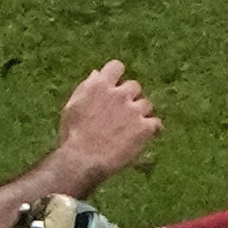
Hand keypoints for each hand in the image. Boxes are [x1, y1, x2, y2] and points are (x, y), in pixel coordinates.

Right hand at [53, 60, 161, 182]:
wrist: (82, 161)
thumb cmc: (72, 136)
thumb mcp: (72, 107)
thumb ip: (86, 88)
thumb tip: (97, 74)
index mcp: (99, 86)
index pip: (116, 66)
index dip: (117, 76)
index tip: (116, 85)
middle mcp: (119, 94)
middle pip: (134, 86)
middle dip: (129, 97)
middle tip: (120, 114)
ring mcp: (134, 110)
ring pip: (146, 104)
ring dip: (140, 113)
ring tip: (129, 129)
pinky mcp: (145, 127)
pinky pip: (156, 123)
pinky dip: (152, 129)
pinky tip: (145, 136)